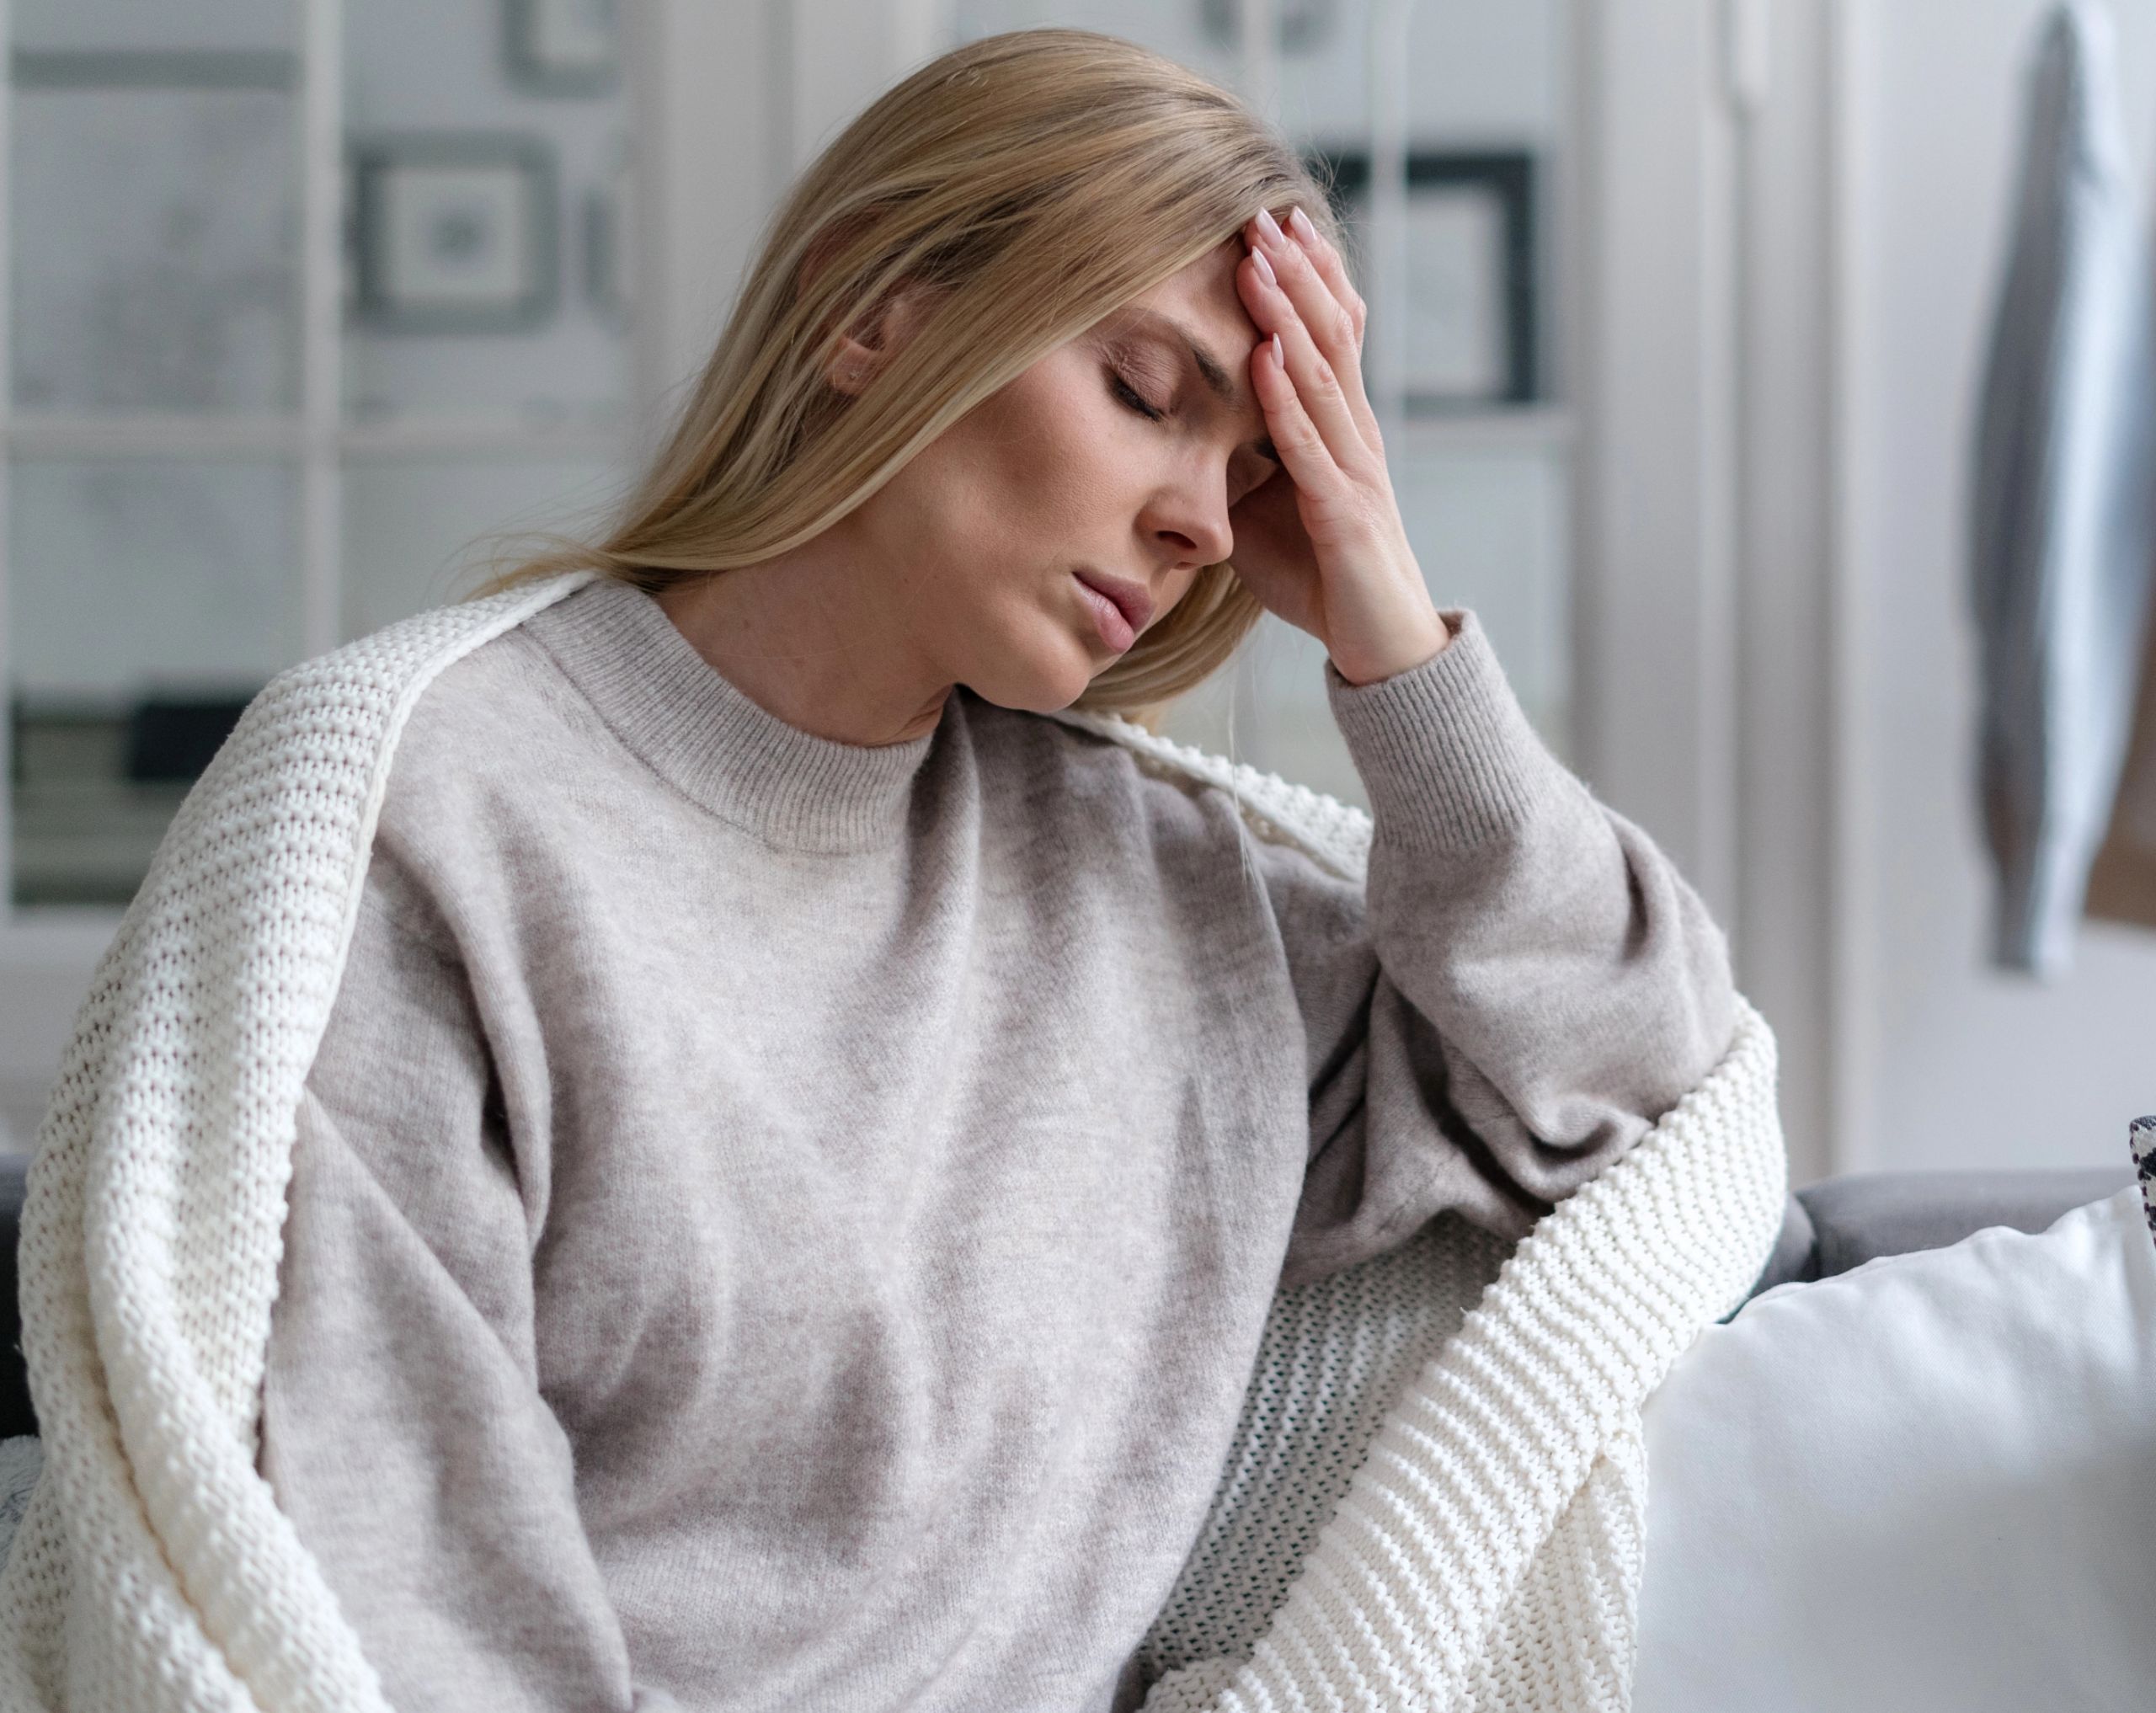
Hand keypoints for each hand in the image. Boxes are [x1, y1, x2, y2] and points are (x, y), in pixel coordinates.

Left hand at [1228, 206, 1450, 685]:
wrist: (1380, 646)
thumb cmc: (1322, 577)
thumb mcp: (1268, 507)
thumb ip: (1241, 461)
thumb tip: (1185, 428)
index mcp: (1340, 429)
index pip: (1329, 336)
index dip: (1305, 279)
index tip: (1272, 225)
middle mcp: (1354, 436)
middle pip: (1329, 336)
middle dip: (1296, 273)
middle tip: (1263, 212)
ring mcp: (1353, 471)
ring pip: (1320, 376)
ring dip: (1287, 315)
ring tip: (1258, 260)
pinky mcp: (1343, 514)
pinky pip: (1309, 447)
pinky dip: (1284, 398)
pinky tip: (1263, 355)